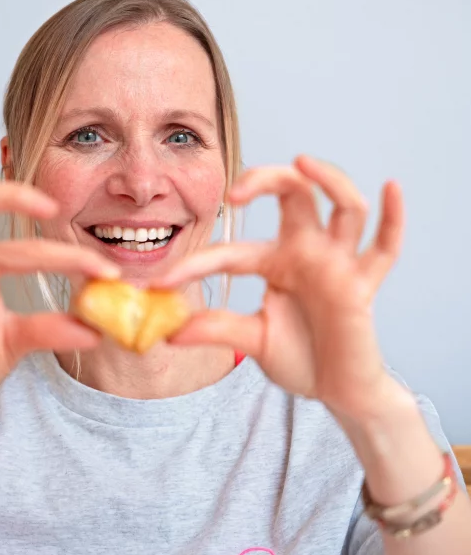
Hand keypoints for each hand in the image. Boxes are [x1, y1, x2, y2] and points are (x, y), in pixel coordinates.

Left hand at [154, 156, 403, 421]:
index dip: (195, 266)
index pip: (231, 252)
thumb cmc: (301, 358)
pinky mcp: (363, 285)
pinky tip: (391, 188)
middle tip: (236, 190)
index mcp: (276, 261)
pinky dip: (393, 217)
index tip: (162, 282)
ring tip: (302, 163)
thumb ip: (217, 331)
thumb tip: (171, 331)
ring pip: (344, 208)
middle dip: (267, 179)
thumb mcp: (252, 341)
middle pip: (294, 193)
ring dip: (329, 180)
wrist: (339, 391)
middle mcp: (308, 252)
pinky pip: (385, 249)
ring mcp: (338, 264)